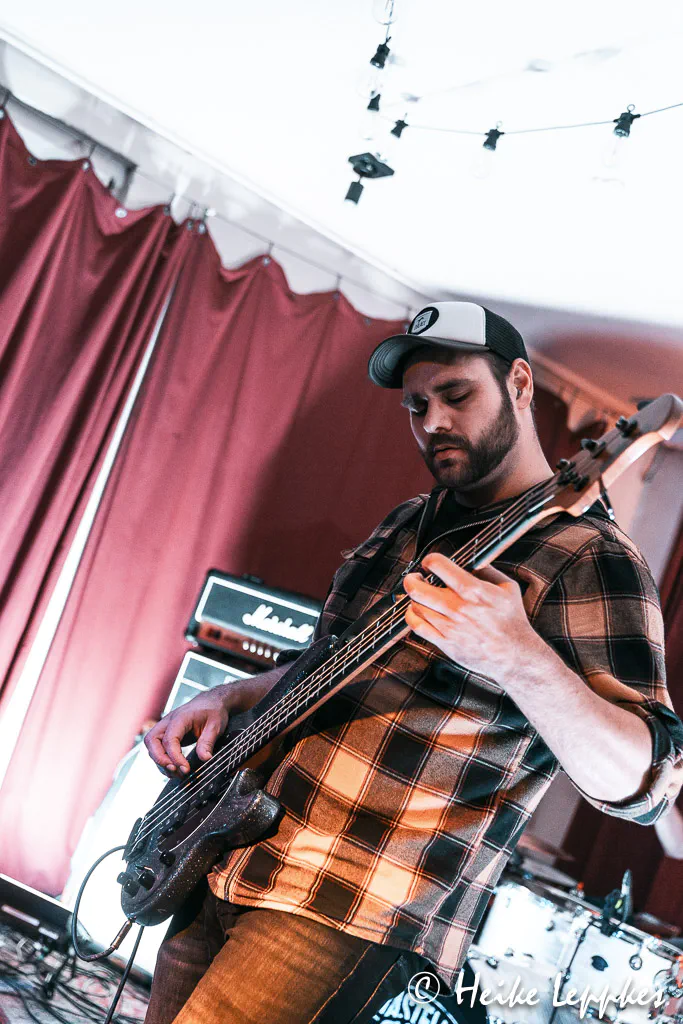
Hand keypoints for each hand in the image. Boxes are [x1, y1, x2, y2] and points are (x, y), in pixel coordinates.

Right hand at [144, 686, 232, 776]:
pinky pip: (157, 749)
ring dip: (161, 763)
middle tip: (175, 771)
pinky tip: (174, 770)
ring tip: (177, 774)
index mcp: (180, 718)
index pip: (170, 739)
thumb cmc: (213, 711)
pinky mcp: (167, 735)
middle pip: (151, 741)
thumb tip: (204, 759)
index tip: (186, 769)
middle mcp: (168, 722)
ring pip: (152, 747)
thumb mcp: (215, 725)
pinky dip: (162, 761)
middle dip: (160, 759)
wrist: (211, 702)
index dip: (175, 757)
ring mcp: (165, 728)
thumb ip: (208, 741)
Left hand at [403, 552, 543, 685]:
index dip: (430, 560)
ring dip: (413, 597)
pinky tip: (417, 611)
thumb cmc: (512, 620)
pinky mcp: (445, 642)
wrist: (514, 655)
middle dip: (412, 578)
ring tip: (420, 595)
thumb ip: (488, 570)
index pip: (439, 566)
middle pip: (417, 588)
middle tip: (416, 577)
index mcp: (473, 590)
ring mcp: (449, 626)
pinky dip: (412, 616)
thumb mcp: (508, 587)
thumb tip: (471, 559)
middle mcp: (457, 607)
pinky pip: (416, 626)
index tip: (430, 563)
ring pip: (415, 605)